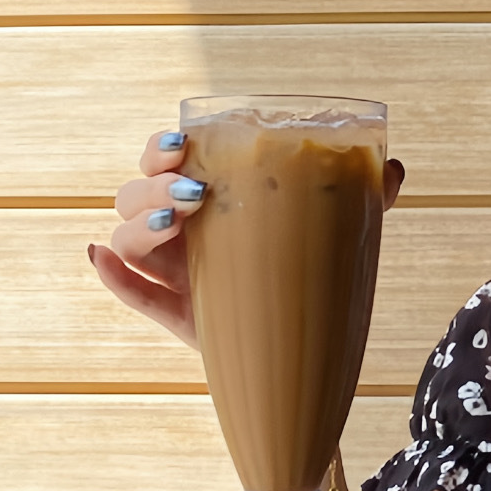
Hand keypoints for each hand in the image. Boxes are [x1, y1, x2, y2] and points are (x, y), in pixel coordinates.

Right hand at [89, 127, 404, 347]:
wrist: (307, 345)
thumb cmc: (310, 270)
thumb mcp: (335, 233)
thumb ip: (363, 199)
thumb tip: (393, 169)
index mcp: (211, 199)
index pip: (167, 158)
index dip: (163, 146)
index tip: (186, 144)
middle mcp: (183, 229)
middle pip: (136, 193)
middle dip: (152, 186)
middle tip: (193, 195)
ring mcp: (173, 271)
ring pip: (126, 238)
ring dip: (136, 225)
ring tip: (173, 224)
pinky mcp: (174, 313)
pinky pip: (132, 293)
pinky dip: (112, 274)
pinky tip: (97, 255)